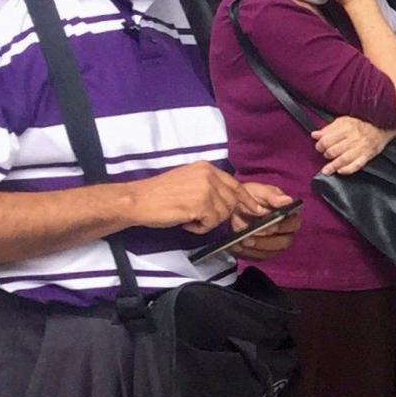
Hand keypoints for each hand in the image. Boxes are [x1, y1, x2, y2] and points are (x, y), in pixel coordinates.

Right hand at [125, 161, 255, 233]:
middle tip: (201, 218)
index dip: (248, 200)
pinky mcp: (200, 204)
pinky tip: (186, 222)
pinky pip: (212, 223)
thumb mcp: (190, 182)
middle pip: (232, 202)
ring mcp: (206, 188)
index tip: (258, 210)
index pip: (236, 185)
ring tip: (188, 217)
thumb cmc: (160, 195)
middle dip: (222, 215)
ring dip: (207, 222)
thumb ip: (211, 187)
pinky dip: (200, 228)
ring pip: (223, 214)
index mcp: (207, 168)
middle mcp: (209, 175)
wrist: (137, 200)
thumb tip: (234, 203)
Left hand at [228, 181, 301, 261]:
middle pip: (283, 242)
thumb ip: (272, 195)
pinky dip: (247, 253)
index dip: (283, 227)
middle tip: (250, 238)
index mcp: (289, 216)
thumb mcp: (259, 191)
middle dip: (267, 242)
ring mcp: (274, 243)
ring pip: (271, 252)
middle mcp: (285, 232)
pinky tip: (237, 246)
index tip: (269, 226)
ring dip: (256, 248)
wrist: (234, 206)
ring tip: (241, 241)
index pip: (293, 224)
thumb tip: (288, 200)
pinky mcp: (263, 251)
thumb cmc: (250, 196)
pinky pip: (259, 256)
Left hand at [312, 116, 394, 174]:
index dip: (320, 145)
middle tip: (326, 155)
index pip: (327, 140)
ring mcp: (361, 148)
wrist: (383, 126)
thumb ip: (328, 129)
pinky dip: (348, 170)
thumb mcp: (343, 121)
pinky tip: (340, 171)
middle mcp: (353, 138)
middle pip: (334, 151)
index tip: (319, 147)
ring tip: (326, 171)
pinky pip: (356, 165)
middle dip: (326, 155)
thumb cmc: (361, 124)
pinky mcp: (367, 155)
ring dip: (333, 166)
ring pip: (343, 159)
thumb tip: (315, 135)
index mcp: (346, 128)